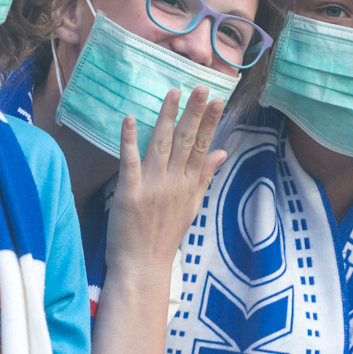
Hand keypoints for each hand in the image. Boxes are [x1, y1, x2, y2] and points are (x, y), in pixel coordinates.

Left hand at [105, 87, 228, 272]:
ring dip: (167, 118)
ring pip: (162, 145)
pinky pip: (130, 161)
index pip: (203, 147)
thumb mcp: (192, 205)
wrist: (143, 266)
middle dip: (194, 113)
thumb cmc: (166, 235)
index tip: (218, 99)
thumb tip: (222, 151)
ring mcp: (152, 187)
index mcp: (189, 185)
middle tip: (201, 87)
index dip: (210, 122)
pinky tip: (131, 119)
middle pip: (187, 142)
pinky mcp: (130, 193)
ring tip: (173, 93)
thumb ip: (205, 175)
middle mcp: (174, 183)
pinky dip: (130, 140)